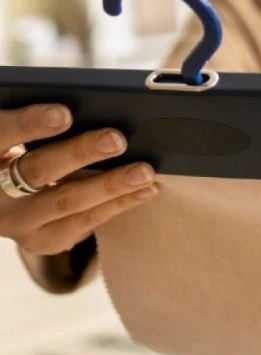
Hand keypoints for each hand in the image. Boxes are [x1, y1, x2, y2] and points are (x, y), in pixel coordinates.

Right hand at [0, 104, 157, 254]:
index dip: (31, 124)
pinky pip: (85, 222)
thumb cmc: (17, 150)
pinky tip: (147, 190)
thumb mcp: (15, 135)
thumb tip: (86, 109)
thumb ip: (35, 122)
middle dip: (80, 154)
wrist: (3, 198)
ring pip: (67, 203)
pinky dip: (119, 204)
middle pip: (37, 171)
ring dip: (111, 186)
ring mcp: (16, 222)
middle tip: (116, 139)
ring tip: (145, 171)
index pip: (1, 133)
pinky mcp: (41, 240)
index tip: (64, 113)